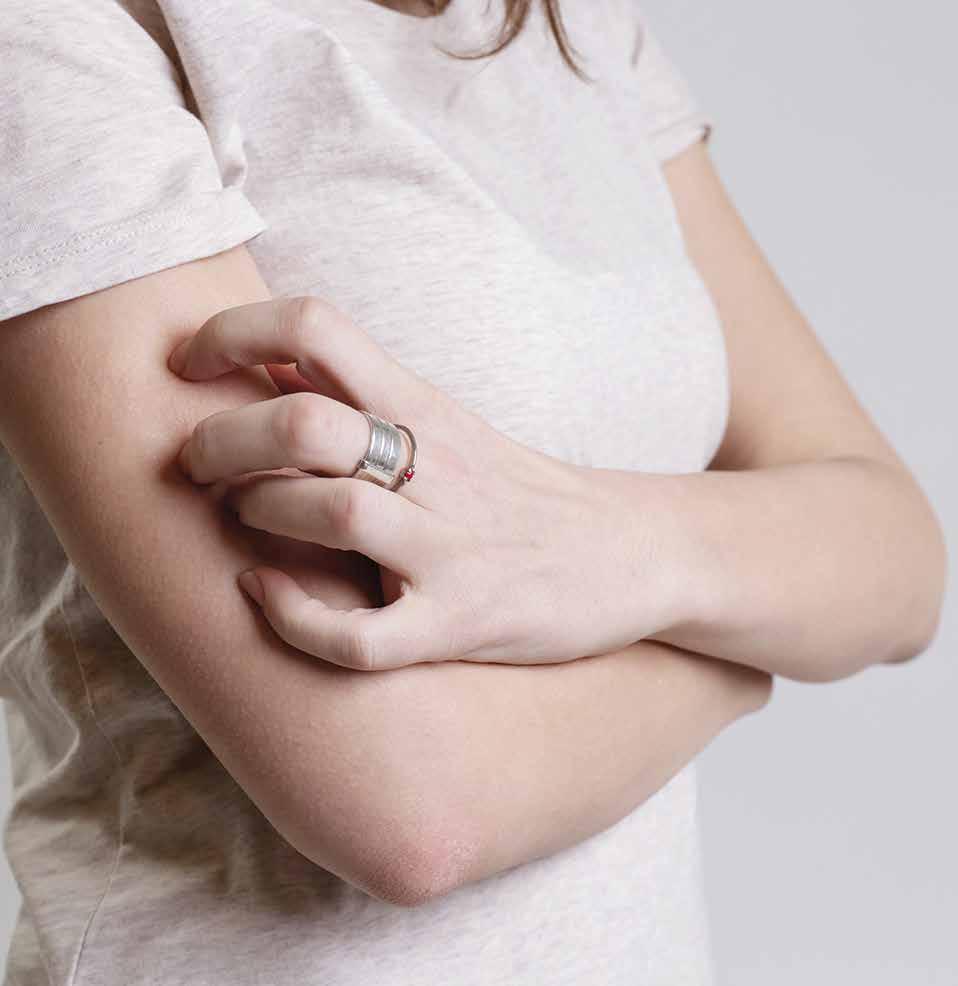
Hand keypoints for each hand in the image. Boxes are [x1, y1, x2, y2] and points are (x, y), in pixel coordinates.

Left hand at [169, 296, 675, 670]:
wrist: (633, 553)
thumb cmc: (524, 493)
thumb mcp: (453, 426)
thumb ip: (366, 399)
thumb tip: (263, 365)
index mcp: (428, 407)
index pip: (316, 327)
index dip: (231, 332)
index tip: (189, 364)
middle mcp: (439, 469)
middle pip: (304, 423)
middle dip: (221, 439)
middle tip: (197, 462)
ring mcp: (453, 550)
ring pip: (332, 513)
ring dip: (262, 514)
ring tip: (247, 521)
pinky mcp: (463, 624)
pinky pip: (361, 636)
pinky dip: (294, 620)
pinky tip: (267, 598)